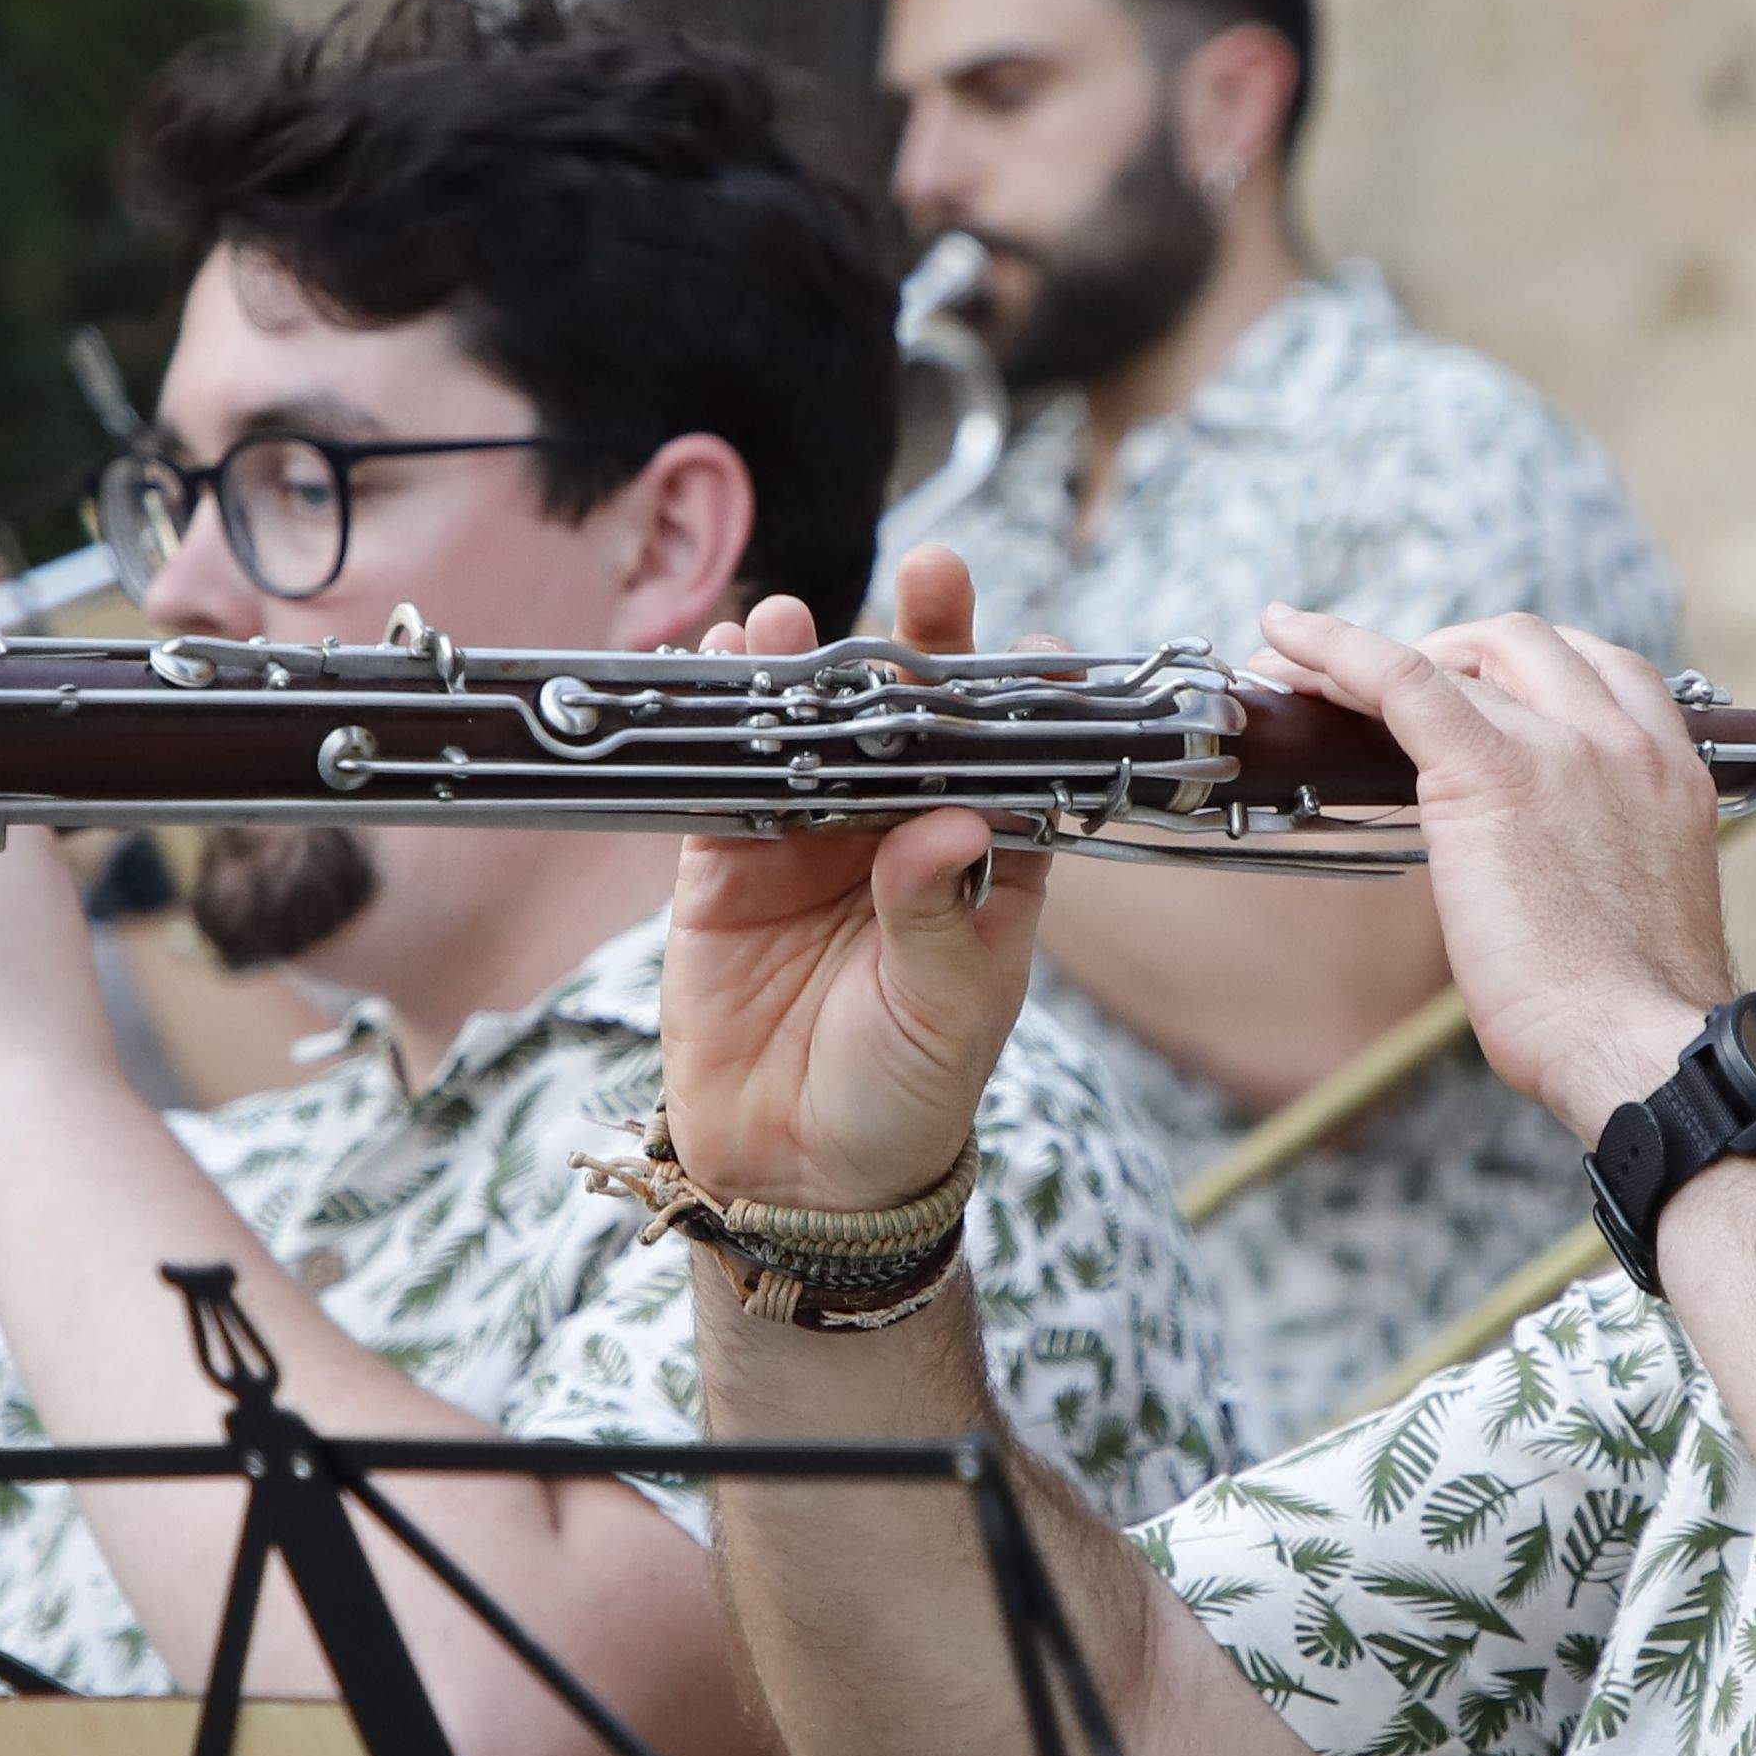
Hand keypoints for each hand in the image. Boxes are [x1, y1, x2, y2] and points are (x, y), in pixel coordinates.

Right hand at [659, 551, 1051, 1214]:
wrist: (797, 1180)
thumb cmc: (906, 1094)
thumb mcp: (948, 1011)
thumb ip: (939, 915)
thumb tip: (950, 824)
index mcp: (980, 866)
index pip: (1006, 761)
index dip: (1014, 698)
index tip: (1034, 649)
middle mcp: (897, 839)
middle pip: (909, 726)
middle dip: (916, 649)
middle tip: (928, 575)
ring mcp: (810, 848)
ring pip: (811, 737)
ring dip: (806, 672)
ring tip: (796, 621)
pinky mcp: (725, 872)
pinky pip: (724, 783)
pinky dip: (720, 727)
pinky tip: (724, 670)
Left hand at [1250, 603, 1736, 1140]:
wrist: (1633, 1043)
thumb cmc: (1627, 1014)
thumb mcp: (1634, 903)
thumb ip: (1592, 855)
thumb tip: (1533, 868)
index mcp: (1668, 772)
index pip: (1602, 669)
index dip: (1529, 668)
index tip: (1481, 686)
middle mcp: (1622, 741)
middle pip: (1528, 645)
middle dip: (1457, 653)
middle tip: (1400, 696)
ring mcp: (1560, 747)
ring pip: (1459, 658)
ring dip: (1388, 656)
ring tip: (1324, 678)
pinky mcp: (1489, 772)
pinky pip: (1400, 679)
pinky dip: (1336, 647)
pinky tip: (1285, 635)